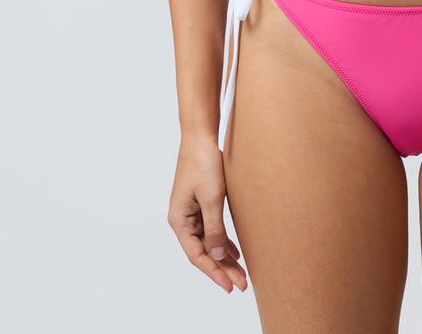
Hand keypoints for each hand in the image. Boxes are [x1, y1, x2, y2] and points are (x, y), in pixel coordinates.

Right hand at [167, 134, 247, 293]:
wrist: (201, 134)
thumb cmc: (204, 162)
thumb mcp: (212, 197)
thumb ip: (215, 227)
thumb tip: (217, 254)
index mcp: (179, 220)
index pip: (196, 255)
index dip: (214, 272)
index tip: (230, 286)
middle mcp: (183, 219)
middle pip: (204, 251)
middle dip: (223, 268)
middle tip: (242, 285)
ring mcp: (192, 211)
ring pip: (210, 241)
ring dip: (225, 257)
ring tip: (242, 273)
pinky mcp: (202, 202)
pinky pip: (213, 228)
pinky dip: (224, 241)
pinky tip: (235, 252)